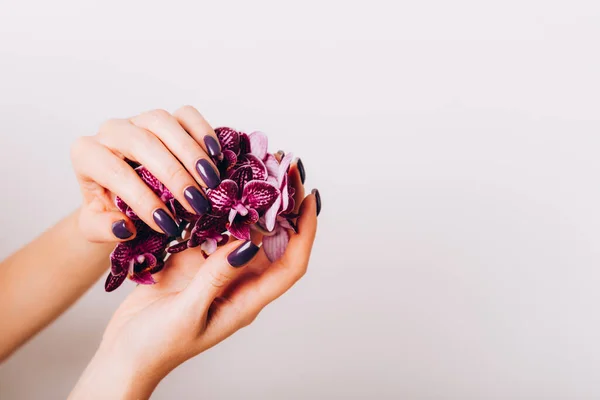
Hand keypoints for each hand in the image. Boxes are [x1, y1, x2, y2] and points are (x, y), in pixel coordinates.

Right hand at [70, 189, 317, 398]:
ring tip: (256, 167)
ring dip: (251, 202)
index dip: (305, 231)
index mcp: (247, 300)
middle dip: (283, 205)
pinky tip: (216, 185)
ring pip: (243, 231)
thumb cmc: (158, 346)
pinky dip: (216, 209)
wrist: (125, 353)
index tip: (309, 197)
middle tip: (285, 167)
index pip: (291, 263)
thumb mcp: (189, 314)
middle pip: (274, 241)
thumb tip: (247, 244)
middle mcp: (239, 282)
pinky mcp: (194, 262)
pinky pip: (212, 231)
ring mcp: (216, 270)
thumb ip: (216, 279)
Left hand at [71, 106, 222, 241]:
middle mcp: (111, 132)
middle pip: (142, 143)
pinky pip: (186, 115)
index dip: (143, 199)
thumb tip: (125, 227)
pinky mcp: (166, 118)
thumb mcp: (96, 227)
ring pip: (163, 122)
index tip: (168, 224)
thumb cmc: (109, 210)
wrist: (119, 194)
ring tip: (210, 181)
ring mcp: (139, 120)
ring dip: (191, 153)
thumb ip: (104, 229)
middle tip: (196, 203)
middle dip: (173, 175)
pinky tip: (216, 156)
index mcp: (88, 155)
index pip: (115, 172)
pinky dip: (203, 132)